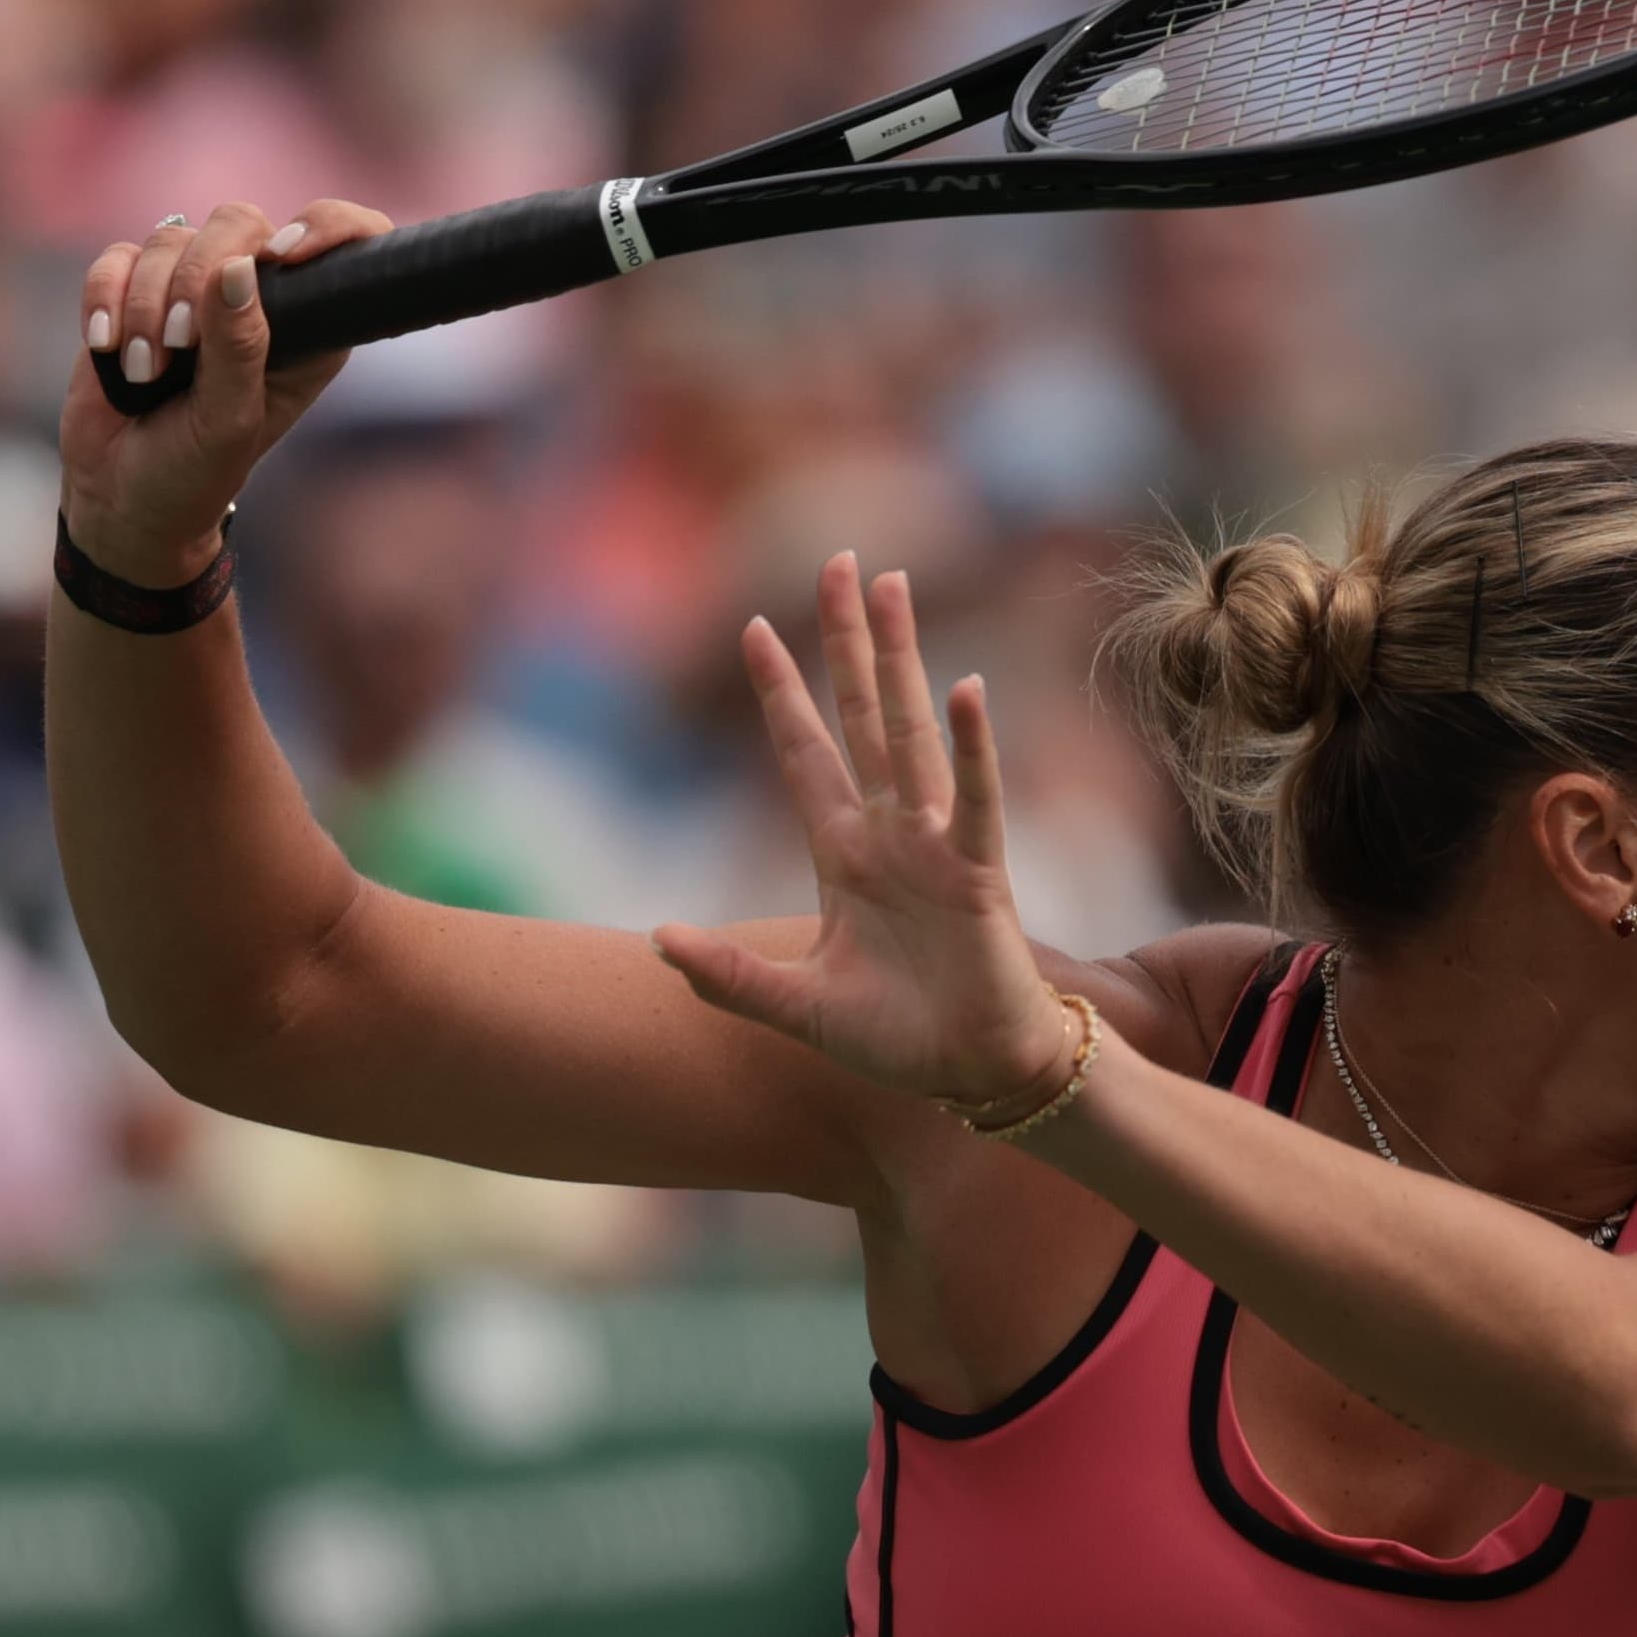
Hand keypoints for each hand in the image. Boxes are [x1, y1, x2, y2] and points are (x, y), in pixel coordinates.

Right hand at [58, 199, 393, 585]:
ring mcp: (196, 289)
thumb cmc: (195, 469)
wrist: (121, 492)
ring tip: (143, 373)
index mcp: (312, 328)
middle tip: (177, 347)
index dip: (328, 227)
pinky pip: (119, 257)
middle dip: (196, 279)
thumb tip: (238, 268)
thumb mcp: (228, 422)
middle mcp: (261, 297)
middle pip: (238, 223)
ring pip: (171, 240)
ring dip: (145, 306)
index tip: (283, 256)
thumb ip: (238, 348)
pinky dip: (104, 297)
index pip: (349, 244)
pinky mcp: (136, 290)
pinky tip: (105, 345)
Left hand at [652, 553, 1068, 1107]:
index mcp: (844, 855)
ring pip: (909, 733)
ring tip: (889, 586)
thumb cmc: (898, 1039)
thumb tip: (658, 941)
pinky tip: (966, 690)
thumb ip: (728, 977)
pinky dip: (972, 748)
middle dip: (846, 640)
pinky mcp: (979, 874)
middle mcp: (890, 833)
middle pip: (860, 715)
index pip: (805, 754)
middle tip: (840, 560)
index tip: (752, 626)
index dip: (781, 692)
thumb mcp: (795, 1006)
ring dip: (899, 659)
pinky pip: (976, 800)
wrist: (974, 1075)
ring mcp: (935, 846)